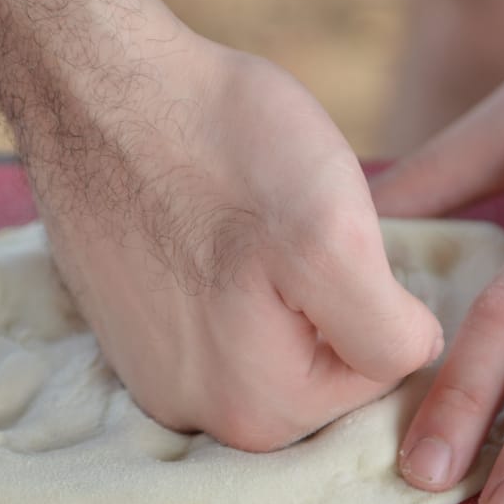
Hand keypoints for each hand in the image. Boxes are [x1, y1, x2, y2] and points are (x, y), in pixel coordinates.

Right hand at [30, 29, 442, 450]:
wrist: (95, 87)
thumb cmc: (217, 146)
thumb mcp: (336, 237)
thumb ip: (387, 329)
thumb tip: (408, 355)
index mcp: (257, 412)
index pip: (380, 369)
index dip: (376, 290)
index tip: (323, 231)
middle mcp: (196, 417)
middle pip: (322, 365)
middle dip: (322, 296)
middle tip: (281, 221)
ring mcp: (152, 376)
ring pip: (269, 339)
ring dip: (273, 285)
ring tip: (237, 217)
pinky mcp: (126, 333)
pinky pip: (211, 321)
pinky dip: (221, 276)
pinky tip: (199, 221)